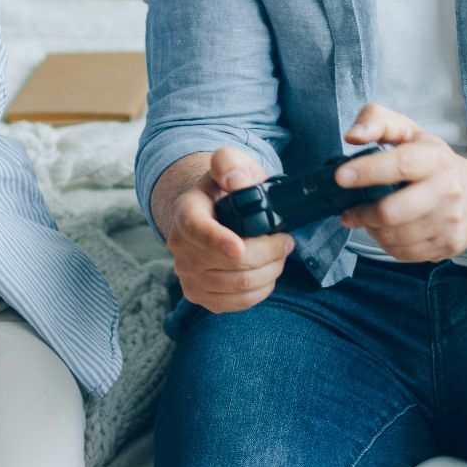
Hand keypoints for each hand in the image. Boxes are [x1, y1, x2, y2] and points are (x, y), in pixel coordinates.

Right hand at [163, 148, 293, 312]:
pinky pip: (236, 303)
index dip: (219, 242)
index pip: (197, 230)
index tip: (240, 249)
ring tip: (279, 254)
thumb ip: (231, 163)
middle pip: (231, 264)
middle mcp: (180, 246)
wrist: (211, 212)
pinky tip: (267, 273)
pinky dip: (261, 290)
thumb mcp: (230, 165)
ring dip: (270, 272)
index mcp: (186, 212)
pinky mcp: (199, 295)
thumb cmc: (225, 189)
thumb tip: (233, 181)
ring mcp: (187, 274)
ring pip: (238, 286)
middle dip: (269, 253)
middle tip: (286, 241)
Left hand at [336, 103, 466, 262]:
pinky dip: (386, 244)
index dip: (367, 171)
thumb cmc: (436, 162)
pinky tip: (386, 231)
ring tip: (368, 218)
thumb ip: (377, 121)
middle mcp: (448, 191)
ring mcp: (450, 222)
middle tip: (348, 209)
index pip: (401, 164)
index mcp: (437, 159)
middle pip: (392, 212)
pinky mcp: (448, 245)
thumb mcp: (410, 132)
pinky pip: (403, 253)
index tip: (340, 177)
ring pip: (393, 236)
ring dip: (371, 229)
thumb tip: (352, 136)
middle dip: (361, 213)